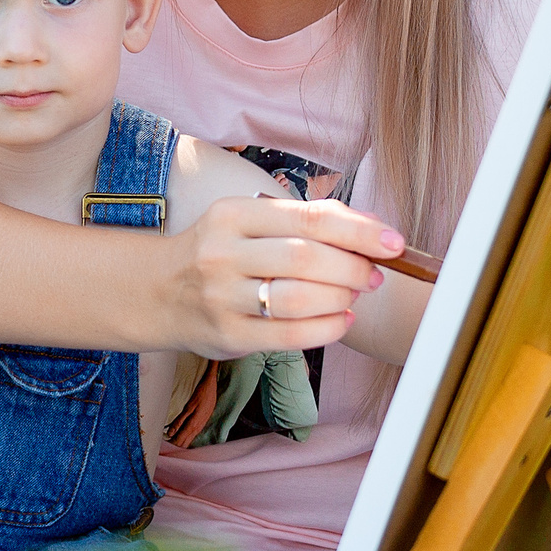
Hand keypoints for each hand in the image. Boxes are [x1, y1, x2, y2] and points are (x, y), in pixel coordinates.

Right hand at [161, 196, 403, 360]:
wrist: (156, 293)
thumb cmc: (220, 253)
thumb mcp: (248, 223)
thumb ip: (303, 221)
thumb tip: (371, 229)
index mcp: (233, 214)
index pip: (309, 217)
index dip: (360, 230)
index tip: (394, 242)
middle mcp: (223, 253)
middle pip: (306, 258)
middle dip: (353, 268)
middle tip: (373, 275)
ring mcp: (222, 296)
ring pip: (299, 299)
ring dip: (341, 298)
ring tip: (354, 296)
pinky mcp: (227, 335)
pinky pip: (290, 335)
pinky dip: (327, 329)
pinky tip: (341, 320)